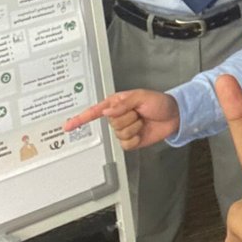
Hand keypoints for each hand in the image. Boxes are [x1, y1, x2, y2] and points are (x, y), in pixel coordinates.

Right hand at [62, 89, 179, 150]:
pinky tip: (141, 132)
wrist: (173, 116)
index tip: (67, 125)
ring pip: (119, 134)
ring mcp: (123, 130)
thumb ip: (123, 103)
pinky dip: (135, 138)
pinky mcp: (131, 141)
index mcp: (116, 104)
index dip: (80, 118)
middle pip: (112, 123)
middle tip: (139, 112)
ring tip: (142, 121)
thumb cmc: (158, 102)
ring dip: (134, 127)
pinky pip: (126, 144)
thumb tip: (108, 111)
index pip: (95, 111)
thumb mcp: (141, 96)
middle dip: (128, 118)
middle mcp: (117, 117)